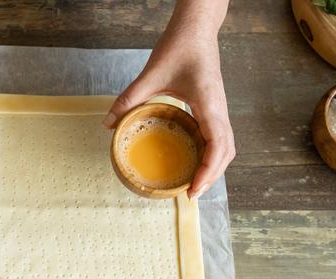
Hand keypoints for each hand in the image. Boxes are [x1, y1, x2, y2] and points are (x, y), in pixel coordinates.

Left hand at [103, 34, 234, 199]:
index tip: (193, 189)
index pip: (217, 145)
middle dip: (211, 176)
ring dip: (214, 167)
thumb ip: (129, 99)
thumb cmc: (180, 46)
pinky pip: (219, 136)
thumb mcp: (150, 75)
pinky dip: (212, 154)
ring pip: (226, 146)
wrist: (197, 28)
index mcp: (208, 104)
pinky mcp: (214, 106)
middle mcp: (219, 109)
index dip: (208, 171)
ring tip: (195, 183)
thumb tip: (109, 124)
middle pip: (226, 152)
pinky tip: (195, 161)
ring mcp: (219, 108)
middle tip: (190, 194)